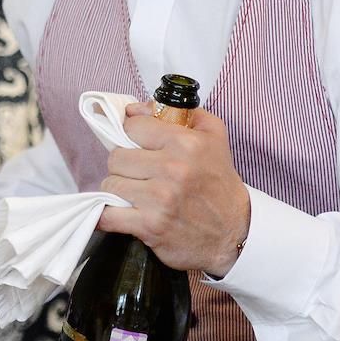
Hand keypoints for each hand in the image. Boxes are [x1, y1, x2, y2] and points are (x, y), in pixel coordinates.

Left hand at [97, 103, 250, 276]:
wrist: (232, 232)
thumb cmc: (218, 184)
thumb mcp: (213, 137)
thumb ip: (181, 114)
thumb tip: (136, 108)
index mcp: (186, 142)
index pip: (133, 126)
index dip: (131, 136)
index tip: (137, 146)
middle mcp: (173, 168)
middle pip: (116, 157)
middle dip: (123, 166)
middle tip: (138, 175)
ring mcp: (160, 198)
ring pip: (110, 185)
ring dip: (118, 191)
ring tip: (135, 195)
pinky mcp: (149, 225)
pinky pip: (107, 215)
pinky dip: (106, 216)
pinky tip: (116, 214)